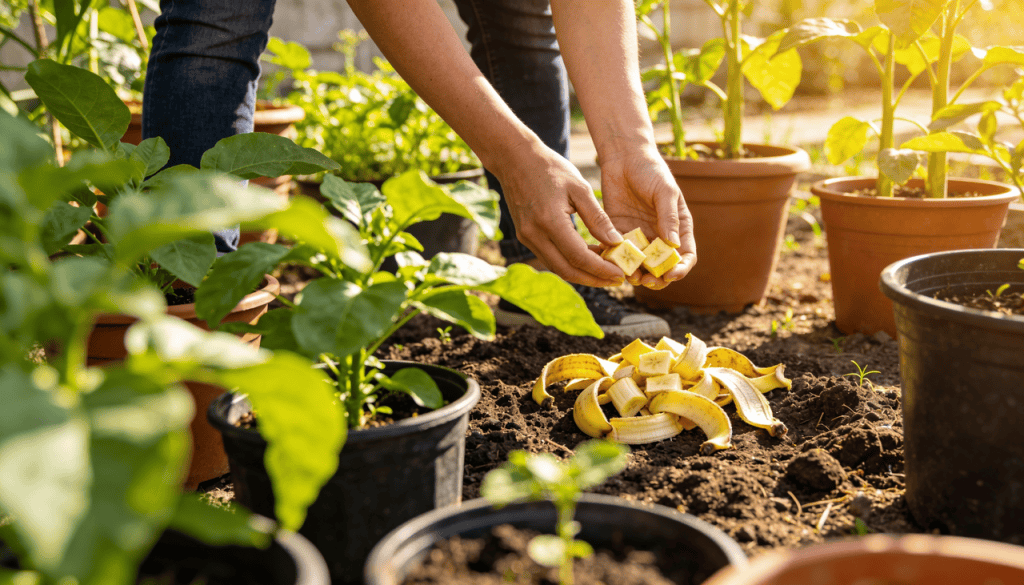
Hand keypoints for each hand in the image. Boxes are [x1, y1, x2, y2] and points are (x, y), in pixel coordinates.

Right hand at [492, 143, 627, 286]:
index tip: (621, 275)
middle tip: (617, 281)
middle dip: (594, 279)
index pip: (578, 257)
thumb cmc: (551, 168)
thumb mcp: (580, 188)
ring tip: (606, 271)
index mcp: (549, 221)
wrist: (515, 159)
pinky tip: (589, 257)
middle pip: (567, 271)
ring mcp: (527, 238)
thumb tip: (616, 243)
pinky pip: (551, 258)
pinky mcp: (526, 237)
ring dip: (583, 273)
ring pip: (558, 267)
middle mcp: (534, 235)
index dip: (601, 270)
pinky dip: (571, 262)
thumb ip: (597, 217)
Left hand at [598, 145, 696, 289]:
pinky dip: (617, 262)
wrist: (624, 158)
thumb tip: (674, 246)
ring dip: (636, 274)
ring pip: (640, 265)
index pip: (685, 255)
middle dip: (657, 279)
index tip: (671, 275)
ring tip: (629, 275)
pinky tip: (612, 263)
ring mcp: (639, 236)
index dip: (681, 269)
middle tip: (647, 281)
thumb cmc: (651, 170)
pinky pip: (618, 253)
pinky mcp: (618, 232)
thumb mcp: (665, 191)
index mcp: (678, 227)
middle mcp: (659, 236)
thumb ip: (669, 217)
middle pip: (662, 267)